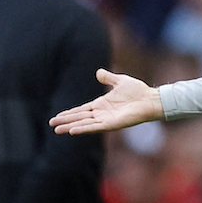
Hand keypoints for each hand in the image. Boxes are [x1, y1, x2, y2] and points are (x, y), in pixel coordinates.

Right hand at [49, 68, 163, 134]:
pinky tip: (73, 130)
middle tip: (51, 125)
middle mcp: (102, 113)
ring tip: (57, 130)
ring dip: (70, 126)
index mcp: (101, 105)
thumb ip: (108, 78)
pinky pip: (95, 127)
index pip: (81, 110)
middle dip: (65, 121)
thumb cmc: (138, 91)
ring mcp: (106, 120)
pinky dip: (84, 129)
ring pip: (84, 124)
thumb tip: (98, 72)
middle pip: (79, 118)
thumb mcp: (120, 81)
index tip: (56, 117)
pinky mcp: (112, 124)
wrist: (150, 99)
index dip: (69, 113)